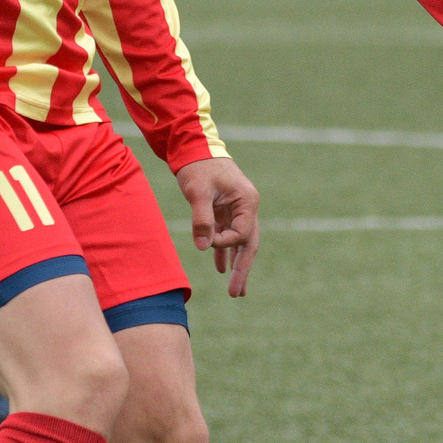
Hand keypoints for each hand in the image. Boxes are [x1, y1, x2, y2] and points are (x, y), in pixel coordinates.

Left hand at [176, 157, 259, 296]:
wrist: (193, 148)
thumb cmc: (198, 166)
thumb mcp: (198, 192)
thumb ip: (202, 220)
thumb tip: (204, 247)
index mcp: (248, 201)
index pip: (241, 234)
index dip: (225, 243)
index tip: (207, 239)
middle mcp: (247, 208)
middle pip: (249, 244)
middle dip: (242, 270)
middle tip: (236, 294)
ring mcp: (238, 210)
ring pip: (240, 244)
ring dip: (237, 266)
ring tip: (236, 291)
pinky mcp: (226, 211)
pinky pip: (228, 236)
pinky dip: (224, 252)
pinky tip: (220, 269)